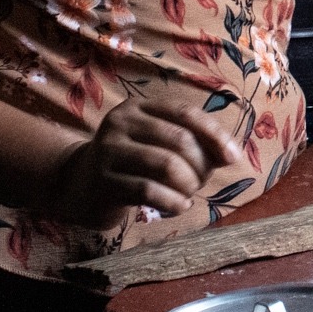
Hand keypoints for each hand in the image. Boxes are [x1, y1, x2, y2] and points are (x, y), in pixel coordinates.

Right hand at [48, 97, 242, 227]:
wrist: (80, 184)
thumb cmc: (132, 162)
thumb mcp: (157, 142)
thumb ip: (191, 141)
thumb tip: (229, 154)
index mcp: (140, 106)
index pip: (187, 113)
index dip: (215, 135)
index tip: (232, 158)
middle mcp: (121, 121)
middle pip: (180, 140)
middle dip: (200, 165)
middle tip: (200, 182)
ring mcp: (109, 150)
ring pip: (166, 165)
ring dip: (189, 184)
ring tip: (189, 193)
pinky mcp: (103, 181)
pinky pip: (149, 191)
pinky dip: (173, 201)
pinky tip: (179, 206)